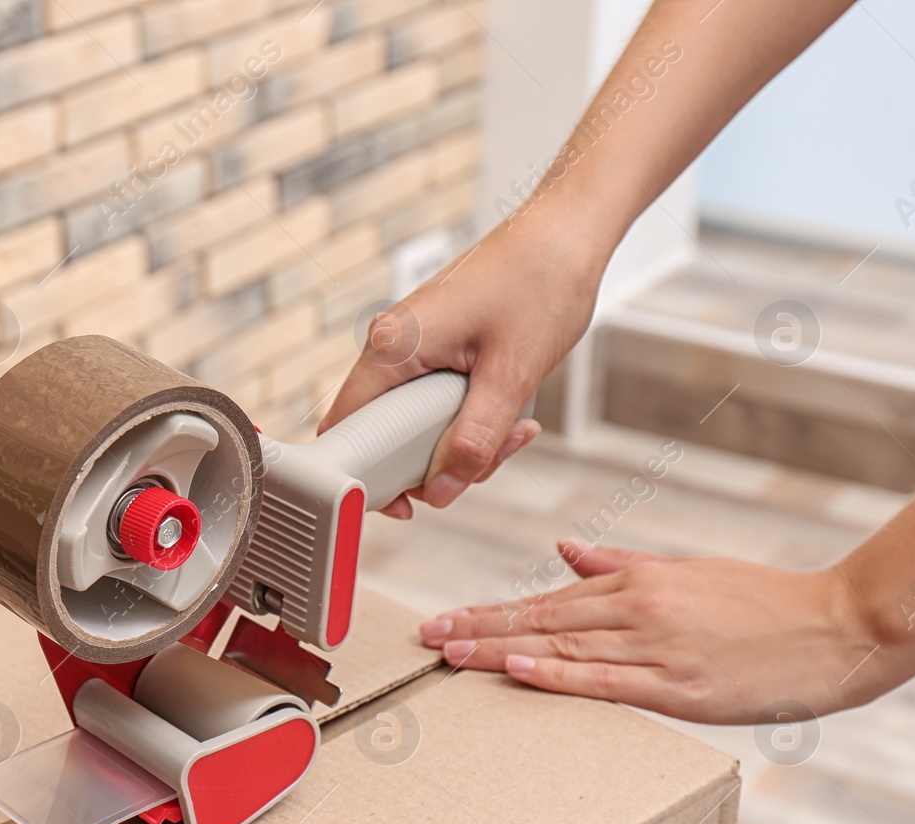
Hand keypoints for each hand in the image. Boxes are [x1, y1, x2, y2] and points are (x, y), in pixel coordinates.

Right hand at [318, 209, 604, 517]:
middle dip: (436, 461)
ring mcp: (412, 343)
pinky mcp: (436, 344)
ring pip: (416, 422)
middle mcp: (391, 343)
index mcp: (393, 346)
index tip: (409, 502)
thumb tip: (441, 491)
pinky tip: (510, 411)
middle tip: (488, 459)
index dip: (367, 476)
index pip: (347, 428)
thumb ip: (473, 440)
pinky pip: (435, 400)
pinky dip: (469, 417)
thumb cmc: (541, 283)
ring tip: (515, 428)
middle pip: (385, 433)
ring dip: (461, 441)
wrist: (568, 231)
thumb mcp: (511, 376)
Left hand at [418, 540, 882, 723]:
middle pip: (541, 620)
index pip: (547, 599)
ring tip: (450, 654)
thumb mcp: (687, 570)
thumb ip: (620, 564)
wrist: (838, 625)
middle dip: (479, 629)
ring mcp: (658, 646)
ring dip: (500, 651)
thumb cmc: (765, 602)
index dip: (492, 611)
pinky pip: (606, 679)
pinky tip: (518, 670)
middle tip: (427, 636)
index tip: (448, 618)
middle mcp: (639, 609)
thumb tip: (565, 551)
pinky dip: (557, 674)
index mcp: (638, 583)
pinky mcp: (681, 685)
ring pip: (562, 646)